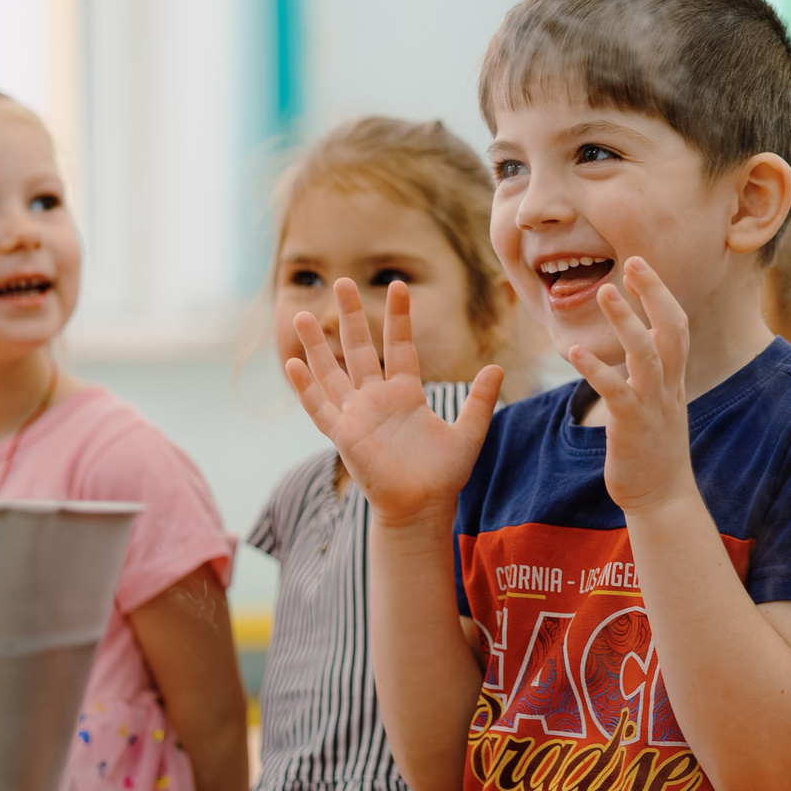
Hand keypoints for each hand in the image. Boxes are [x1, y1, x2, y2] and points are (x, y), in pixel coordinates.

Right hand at [285, 278, 502, 527]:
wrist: (422, 507)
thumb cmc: (443, 476)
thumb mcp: (468, 433)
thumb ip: (480, 400)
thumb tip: (498, 368)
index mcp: (405, 394)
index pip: (399, 346)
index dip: (399, 317)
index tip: (398, 285)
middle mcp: (377, 400)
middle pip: (359, 349)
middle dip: (351, 317)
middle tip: (342, 282)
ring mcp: (357, 416)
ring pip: (332, 373)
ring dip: (317, 346)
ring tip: (300, 317)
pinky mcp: (344, 436)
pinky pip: (319, 409)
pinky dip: (305, 389)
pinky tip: (292, 365)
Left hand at [569, 259, 698, 515]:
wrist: (662, 498)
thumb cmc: (654, 451)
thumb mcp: (660, 405)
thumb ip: (654, 376)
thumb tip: (643, 351)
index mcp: (674, 380)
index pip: (677, 326)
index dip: (661, 293)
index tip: (640, 265)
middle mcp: (669, 387)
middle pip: (670, 330)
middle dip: (654, 293)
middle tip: (633, 260)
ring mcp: (653, 405)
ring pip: (645, 354)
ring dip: (625, 321)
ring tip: (603, 291)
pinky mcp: (631, 426)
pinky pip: (615, 391)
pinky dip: (596, 369)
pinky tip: (575, 351)